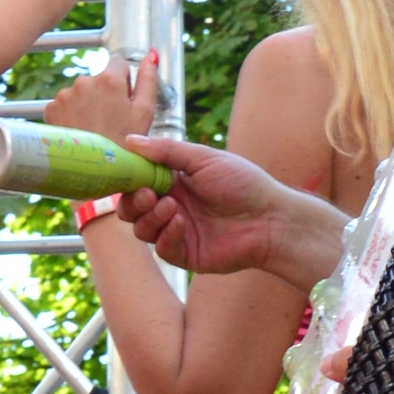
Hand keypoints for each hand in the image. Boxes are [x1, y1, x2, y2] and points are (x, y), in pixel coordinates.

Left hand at [48, 57, 155, 147]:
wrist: (93, 172)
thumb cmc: (125, 144)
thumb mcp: (145, 112)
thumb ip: (149, 79)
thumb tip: (150, 56)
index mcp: (109, 79)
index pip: (118, 63)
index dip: (124, 82)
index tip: (123, 102)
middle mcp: (84, 81)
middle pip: (98, 79)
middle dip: (104, 94)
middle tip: (110, 121)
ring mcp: (65, 94)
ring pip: (81, 92)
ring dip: (87, 104)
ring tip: (94, 129)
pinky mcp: (51, 108)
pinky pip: (65, 104)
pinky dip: (72, 114)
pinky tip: (80, 131)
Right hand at [116, 135, 351, 289]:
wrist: (270, 218)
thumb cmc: (243, 183)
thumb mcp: (204, 159)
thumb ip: (167, 151)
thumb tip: (130, 140)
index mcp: (173, 181)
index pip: (136, 181)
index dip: (127, 178)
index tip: (123, 172)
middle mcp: (171, 205)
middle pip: (131, 208)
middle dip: (132, 201)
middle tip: (147, 195)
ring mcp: (176, 231)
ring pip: (141, 229)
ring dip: (150, 217)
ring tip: (172, 207)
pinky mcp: (185, 253)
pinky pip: (161, 248)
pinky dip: (166, 235)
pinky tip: (182, 224)